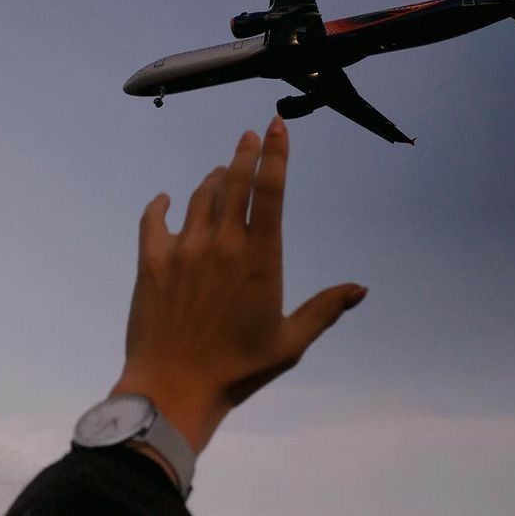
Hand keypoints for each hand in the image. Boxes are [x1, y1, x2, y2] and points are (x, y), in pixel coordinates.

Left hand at [111, 116, 366, 454]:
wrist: (173, 389)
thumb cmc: (238, 368)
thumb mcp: (290, 341)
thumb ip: (326, 309)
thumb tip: (361, 288)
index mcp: (260, 257)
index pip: (271, 190)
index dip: (276, 153)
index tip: (277, 126)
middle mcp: (223, 243)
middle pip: (235, 180)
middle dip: (245, 152)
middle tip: (250, 135)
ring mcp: (185, 248)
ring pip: (200, 194)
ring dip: (213, 179)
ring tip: (221, 174)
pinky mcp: (152, 260)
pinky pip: (154, 218)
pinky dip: (161, 204)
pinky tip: (165, 200)